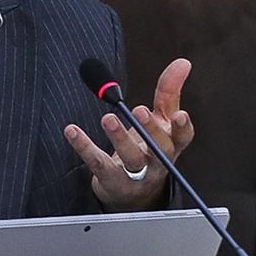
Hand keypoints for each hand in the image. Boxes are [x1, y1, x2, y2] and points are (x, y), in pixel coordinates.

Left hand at [63, 57, 193, 209]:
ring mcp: (135, 175)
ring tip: (108, 118)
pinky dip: (84, 147)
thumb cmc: (148, 150)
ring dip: (120, 138)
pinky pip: (98, 164)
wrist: (132, 192)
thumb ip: (169, 93)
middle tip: (140, 110)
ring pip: (131, 159)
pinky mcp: (111, 180)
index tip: (181, 114)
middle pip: (160, 150)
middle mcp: (156, 162)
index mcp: (170, 145)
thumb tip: (182, 63)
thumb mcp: (161, 122)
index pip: (182, 138)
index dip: (183, 128)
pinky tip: (72, 131)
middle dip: (151, 131)